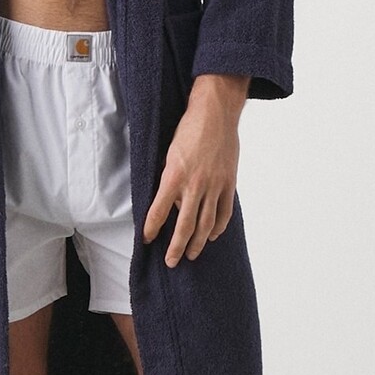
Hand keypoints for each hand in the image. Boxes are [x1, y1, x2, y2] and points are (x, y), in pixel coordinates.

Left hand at [142, 74, 247, 266]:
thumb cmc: (189, 129)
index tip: (146, 240)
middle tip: (171, 262)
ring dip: (197, 242)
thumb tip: (171, 203)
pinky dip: (218, 227)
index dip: (151, 228)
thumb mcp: (170, 153)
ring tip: (191, 255)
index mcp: (174, 175)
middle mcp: (194, 184)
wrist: (216, 112)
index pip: (159, 210)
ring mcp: (214, 185)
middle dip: (176, 247)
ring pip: (205, 223)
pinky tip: (212, 236)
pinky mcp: (229, 182)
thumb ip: (170, 179)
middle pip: (184, 225)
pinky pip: (224, 212)